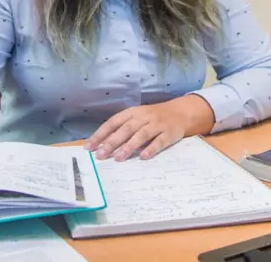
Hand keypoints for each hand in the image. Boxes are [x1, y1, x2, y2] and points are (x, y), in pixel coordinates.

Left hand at [85, 94, 214, 160]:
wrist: (181, 112)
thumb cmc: (153, 117)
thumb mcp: (137, 118)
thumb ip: (122, 129)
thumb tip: (102, 145)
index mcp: (132, 112)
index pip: (113, 122)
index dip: (101, 134)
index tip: (89, 147)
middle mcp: (143, 117)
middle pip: (126, 129)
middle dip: (112, 142)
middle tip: (101, 155)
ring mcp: (157, 124)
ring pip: (141, 135)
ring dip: (129, 146)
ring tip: (119, 158)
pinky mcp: (169, 133)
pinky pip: (160, 141)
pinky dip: (151, 149)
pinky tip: (143, 157)